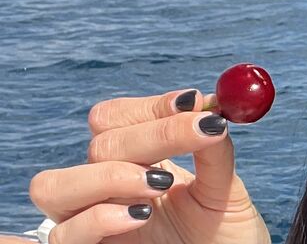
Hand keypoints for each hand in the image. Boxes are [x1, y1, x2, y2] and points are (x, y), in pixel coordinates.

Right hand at [26, 89, 270, 243]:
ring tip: (159, 183)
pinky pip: (64, 235)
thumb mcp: (225, 188)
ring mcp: (95, 223)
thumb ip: (215, 150)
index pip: (115, 118)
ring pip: (54, 186)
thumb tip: (212, 107)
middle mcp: (109, 189)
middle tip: (198, 135)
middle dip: (150, 135)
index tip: (193, 102)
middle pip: (98, 145)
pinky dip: (99, 217)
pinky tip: (141, 215)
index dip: (149, 106)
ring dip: (108, 174)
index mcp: (138, 162)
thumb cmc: (226, 235)